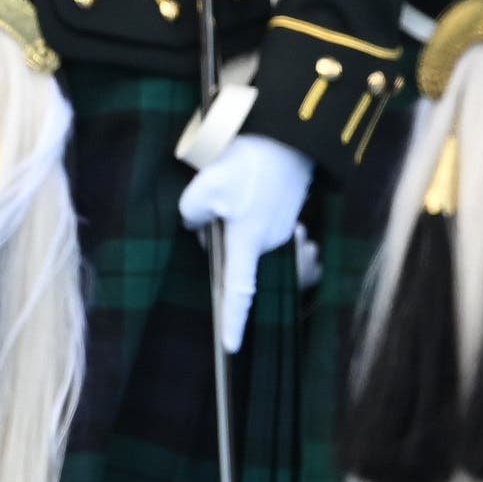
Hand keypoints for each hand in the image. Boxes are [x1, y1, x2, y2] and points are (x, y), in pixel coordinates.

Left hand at [178, 137, 312, 352]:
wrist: (290, 134)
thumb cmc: (248, 162)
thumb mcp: (205, 187)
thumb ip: (192, 214)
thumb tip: (198, 222)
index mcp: (249, 242)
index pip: (238, 292)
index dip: (233, 320)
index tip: (230, 347)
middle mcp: (268, 241)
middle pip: (230, 251)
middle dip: (213, 231)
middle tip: (210, 194)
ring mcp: (280, 225)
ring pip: (240, 230)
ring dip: (228, 211)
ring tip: (231, 177)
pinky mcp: (284, 208)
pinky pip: (254, 214)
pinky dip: (244, 200)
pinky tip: (245, 176)